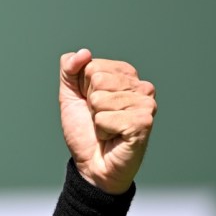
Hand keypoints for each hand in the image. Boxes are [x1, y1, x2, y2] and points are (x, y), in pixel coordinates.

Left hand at [59, 49, 155, 193]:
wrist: (91, 163)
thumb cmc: (85, 130)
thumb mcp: (70, 94)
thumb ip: (70, 69)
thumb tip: (83, 52)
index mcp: (125, 74)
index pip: (92, 65)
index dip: (83, 88)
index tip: (92, 104)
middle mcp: (140, 86)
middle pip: (97, 78)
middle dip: (90, 102)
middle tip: (99, 117)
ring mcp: (145, 104)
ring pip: (99, 98)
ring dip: (96, 118)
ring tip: (107, 128)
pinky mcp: (144, 122)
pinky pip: (104, 118)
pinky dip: (102, 130)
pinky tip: (113, 136)